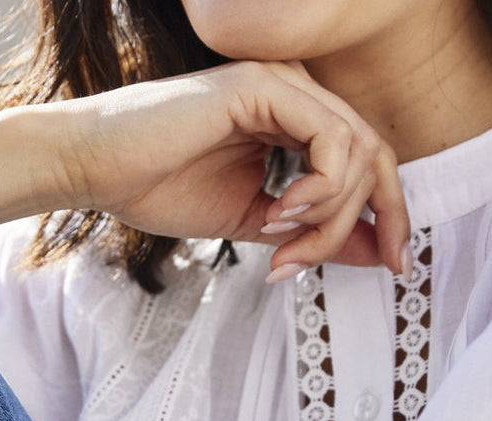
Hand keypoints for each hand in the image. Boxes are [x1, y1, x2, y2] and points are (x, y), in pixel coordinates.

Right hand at [54, 60, 411, 278]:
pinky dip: (319, 189)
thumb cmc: (157, 188)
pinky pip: (329, 138)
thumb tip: (374, 253)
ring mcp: (281, 85)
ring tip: (286, 245)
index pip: (364, 162)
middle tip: (381, 264)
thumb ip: (312, 234)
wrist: (96, 170)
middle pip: (374, 154)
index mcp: (292, 123)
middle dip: (385, 216)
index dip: (389, 213)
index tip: (395, 263)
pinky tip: (283, 214)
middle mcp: (295, 96)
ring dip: (333, 216)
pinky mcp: (263, 86)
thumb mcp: (254, 224)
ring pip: (355, 151)